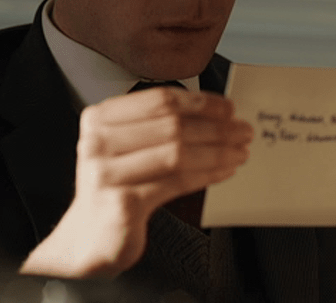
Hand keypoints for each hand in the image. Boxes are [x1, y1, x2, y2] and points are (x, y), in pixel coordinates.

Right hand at [20, 87, 252, 276]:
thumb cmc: (118, 186)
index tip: (229, 108)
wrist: (91, 235)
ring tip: (240, 152)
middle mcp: (98, 142)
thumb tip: (218, 114)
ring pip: (177, 153)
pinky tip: (224, 171)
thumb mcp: (129, 146)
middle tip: (244, 132)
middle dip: (216, 128)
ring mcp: (106, 173)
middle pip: (172, 126)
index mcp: (100, 118)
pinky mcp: (122, 203)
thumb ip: (161, 126)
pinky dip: (207, 174)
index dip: (200, 102)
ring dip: (217, 151)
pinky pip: (176, 182)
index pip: (159, 100)